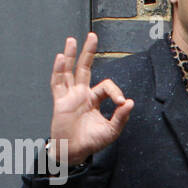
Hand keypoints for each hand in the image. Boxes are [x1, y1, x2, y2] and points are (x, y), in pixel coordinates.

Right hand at [49, 32, 133, 165]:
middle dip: (89, 52)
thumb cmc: (92, 141)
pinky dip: (58, 70)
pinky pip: (57, 83)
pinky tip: (60, 57)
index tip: (121, 103)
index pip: (106, 86)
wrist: (74, 152)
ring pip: (69, 71)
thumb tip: (130, 102)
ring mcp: (69, 96)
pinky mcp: (60, 101)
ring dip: (70, 55)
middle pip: (84, 67)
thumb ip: (121, 117)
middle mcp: (81, 94)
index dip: (116, 92)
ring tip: (72, 39)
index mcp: (94, 99)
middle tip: (93, 36)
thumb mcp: (111, 130)